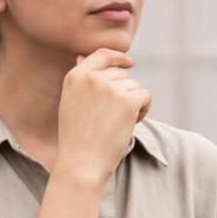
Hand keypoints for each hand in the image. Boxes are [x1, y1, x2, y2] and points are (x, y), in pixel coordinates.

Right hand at [57, 50, 151, 184]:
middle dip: (124, 92)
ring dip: (134, 102)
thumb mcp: (70, 102)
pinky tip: (132, 123)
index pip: (101, 54)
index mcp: (75, 77)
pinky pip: (145, 96)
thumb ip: (80, 80)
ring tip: (119, 123)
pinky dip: (144, 109)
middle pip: (122, 75)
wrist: (82, 163)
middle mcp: (92, 78)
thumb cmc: (76, 138)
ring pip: (135, 86)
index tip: (129, 63)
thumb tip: (82, 56)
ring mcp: (110, 88)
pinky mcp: (127, 101)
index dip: (118, 56)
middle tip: (114, 116)